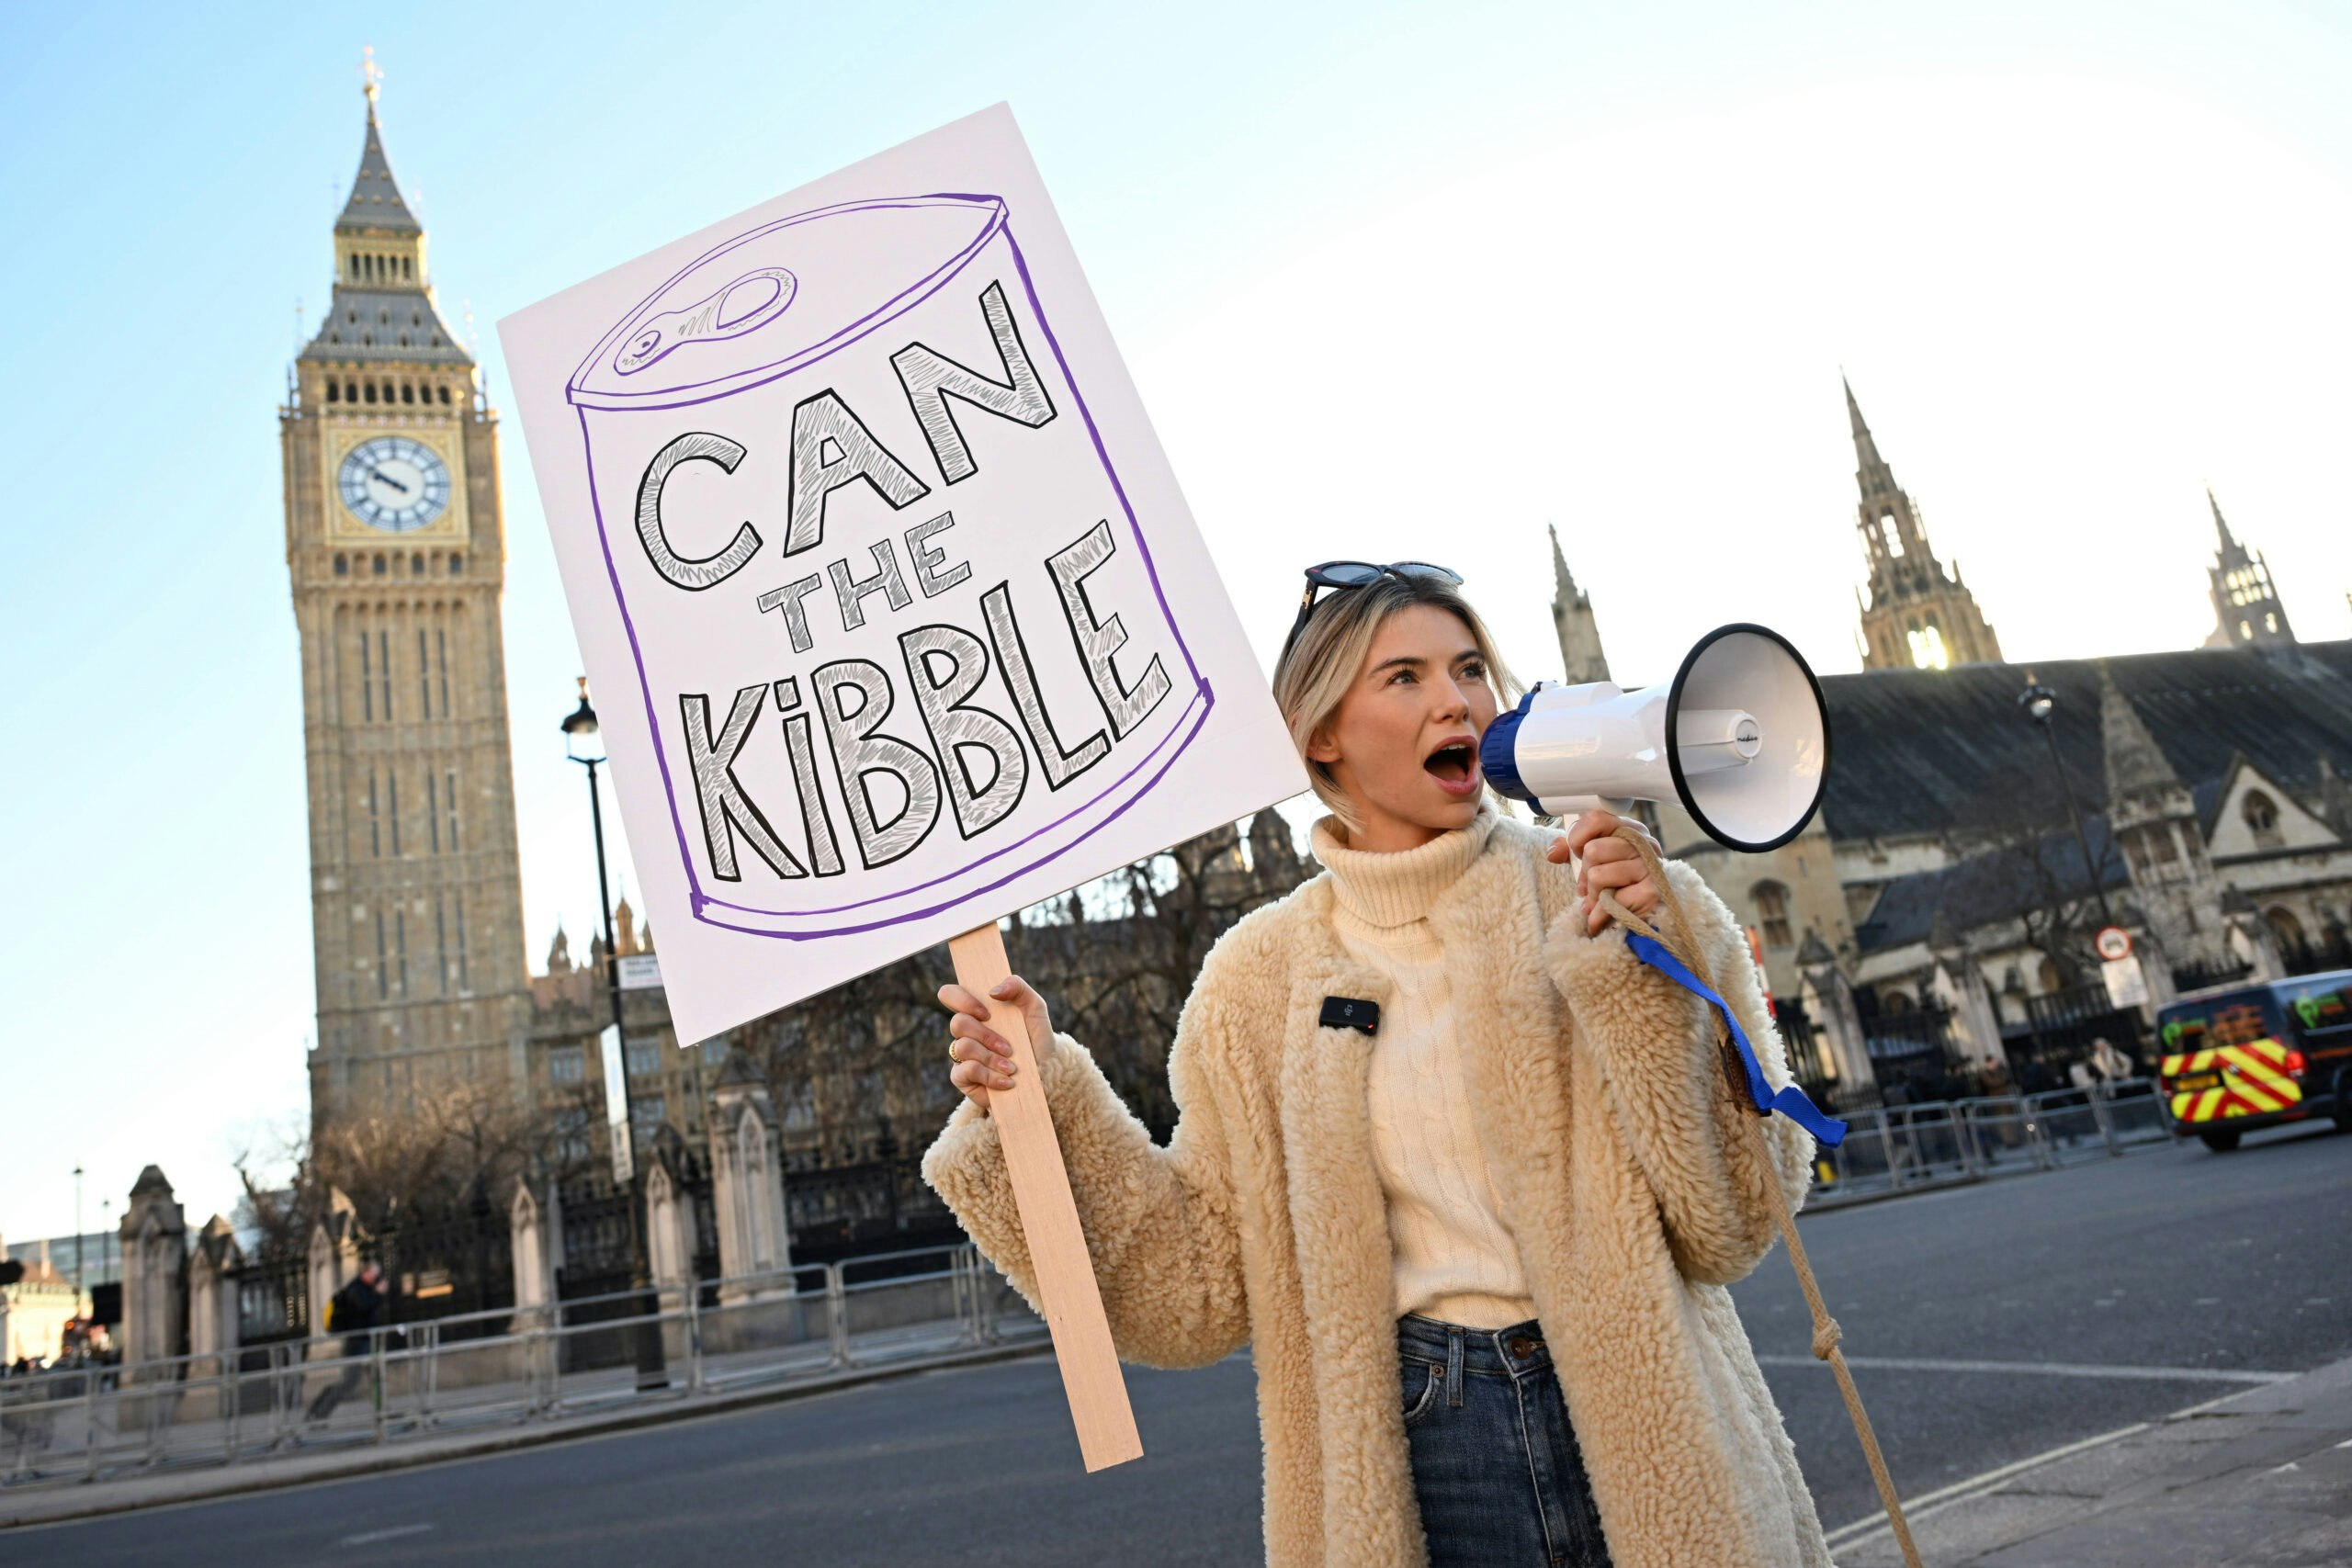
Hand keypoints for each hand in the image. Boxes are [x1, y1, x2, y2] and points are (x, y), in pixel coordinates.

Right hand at [938, 974, 1055, 1111]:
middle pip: (957, 1023)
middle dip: (985, 1036)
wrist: (1045, 1077)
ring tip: (1012, 1068)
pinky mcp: (962, 1078)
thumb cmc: (1036, 1040)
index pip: (950, 994)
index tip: (986, 1013)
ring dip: (991, 1058)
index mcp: (978, 1010)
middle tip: (1008, 1047)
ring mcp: (962, 1055)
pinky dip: (990, 1076)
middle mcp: (966, 1031)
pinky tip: (1007, 1081)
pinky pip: (965, 1071)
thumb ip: (1018, 987)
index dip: (962, 999)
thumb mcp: (1035, 1008)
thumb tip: (992, 991)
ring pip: (962, 1047)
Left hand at [1545, 808, 1663, 933]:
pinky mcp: (1651, 892)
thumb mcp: (1592, 860)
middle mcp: (1643, 843)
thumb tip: (1553, 853)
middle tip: (1590, 886)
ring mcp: (1649, 866)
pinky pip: (1610, 901)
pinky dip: (1599, 913)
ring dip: (1592, 895)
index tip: (1580, 853)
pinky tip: (1601, 916)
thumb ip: (1570, 850)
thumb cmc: (1617, 882)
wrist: (1646, 914)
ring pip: (1597, 876)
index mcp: (1628, 828)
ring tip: (1599, 900)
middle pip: (1593, 851)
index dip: (1578, 838)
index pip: (1595, 819)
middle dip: (1585, 874)